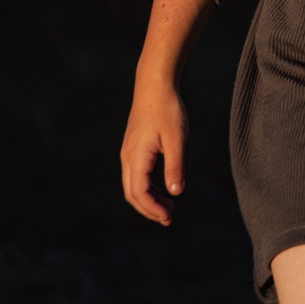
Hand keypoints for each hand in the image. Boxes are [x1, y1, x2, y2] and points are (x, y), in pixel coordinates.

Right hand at [121, 79, 187, 225]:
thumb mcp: (176, 139)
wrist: (154, 84)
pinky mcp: (133, 147)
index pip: (139, 193)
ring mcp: (128, 152)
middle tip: (169, 219)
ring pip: (132, 185)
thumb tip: (176, 193)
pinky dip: (147, 187)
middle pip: (132, 193)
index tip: (169, 217)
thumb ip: (175, 166)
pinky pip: (135, 175)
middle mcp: (128, 157)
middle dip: (149, 209)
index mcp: (137, 157)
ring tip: (169, 207)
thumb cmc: (168, 110)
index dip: (153, 209)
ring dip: (148, 199)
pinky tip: (163, 188)